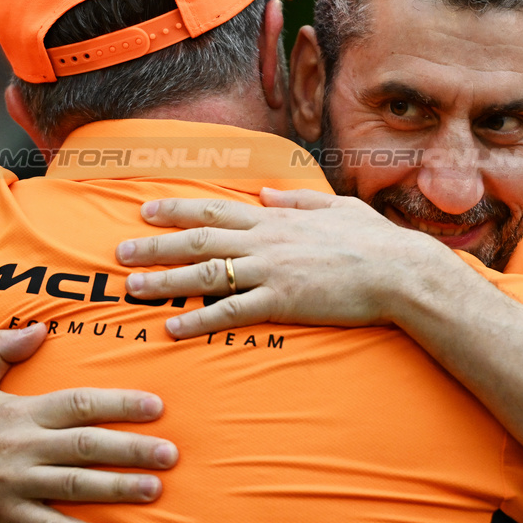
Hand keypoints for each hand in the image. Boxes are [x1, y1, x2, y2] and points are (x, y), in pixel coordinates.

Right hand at [0, 324, 177, 522]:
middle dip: (132, 449)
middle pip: (86, 446)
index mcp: (20, 413)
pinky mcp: (8, 518)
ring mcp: (16, 485)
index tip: (155, 405)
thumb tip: (38, 327)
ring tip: (155, 489)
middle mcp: (23, 448)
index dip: (119, 403)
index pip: (78, 404)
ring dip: (118, 488)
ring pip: (76, 486)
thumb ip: (0, 348)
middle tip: (170, 453)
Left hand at [116, 188, 455, 338]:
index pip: (215, 211)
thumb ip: (297, 201)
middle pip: (198, 241)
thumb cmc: (375, 241)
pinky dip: (199, 320)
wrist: (401, 272)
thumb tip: (266, 194)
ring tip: (133, 288)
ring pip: (205, 275)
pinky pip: (231, 312)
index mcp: (277, 218)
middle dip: (156, 244)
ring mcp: (272, 271)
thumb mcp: (336, 208)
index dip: (177, 209)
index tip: (146, 209)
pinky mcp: (283, 302)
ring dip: (164, 281)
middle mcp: (267, 240)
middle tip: (121, 250)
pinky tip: (174, 327)